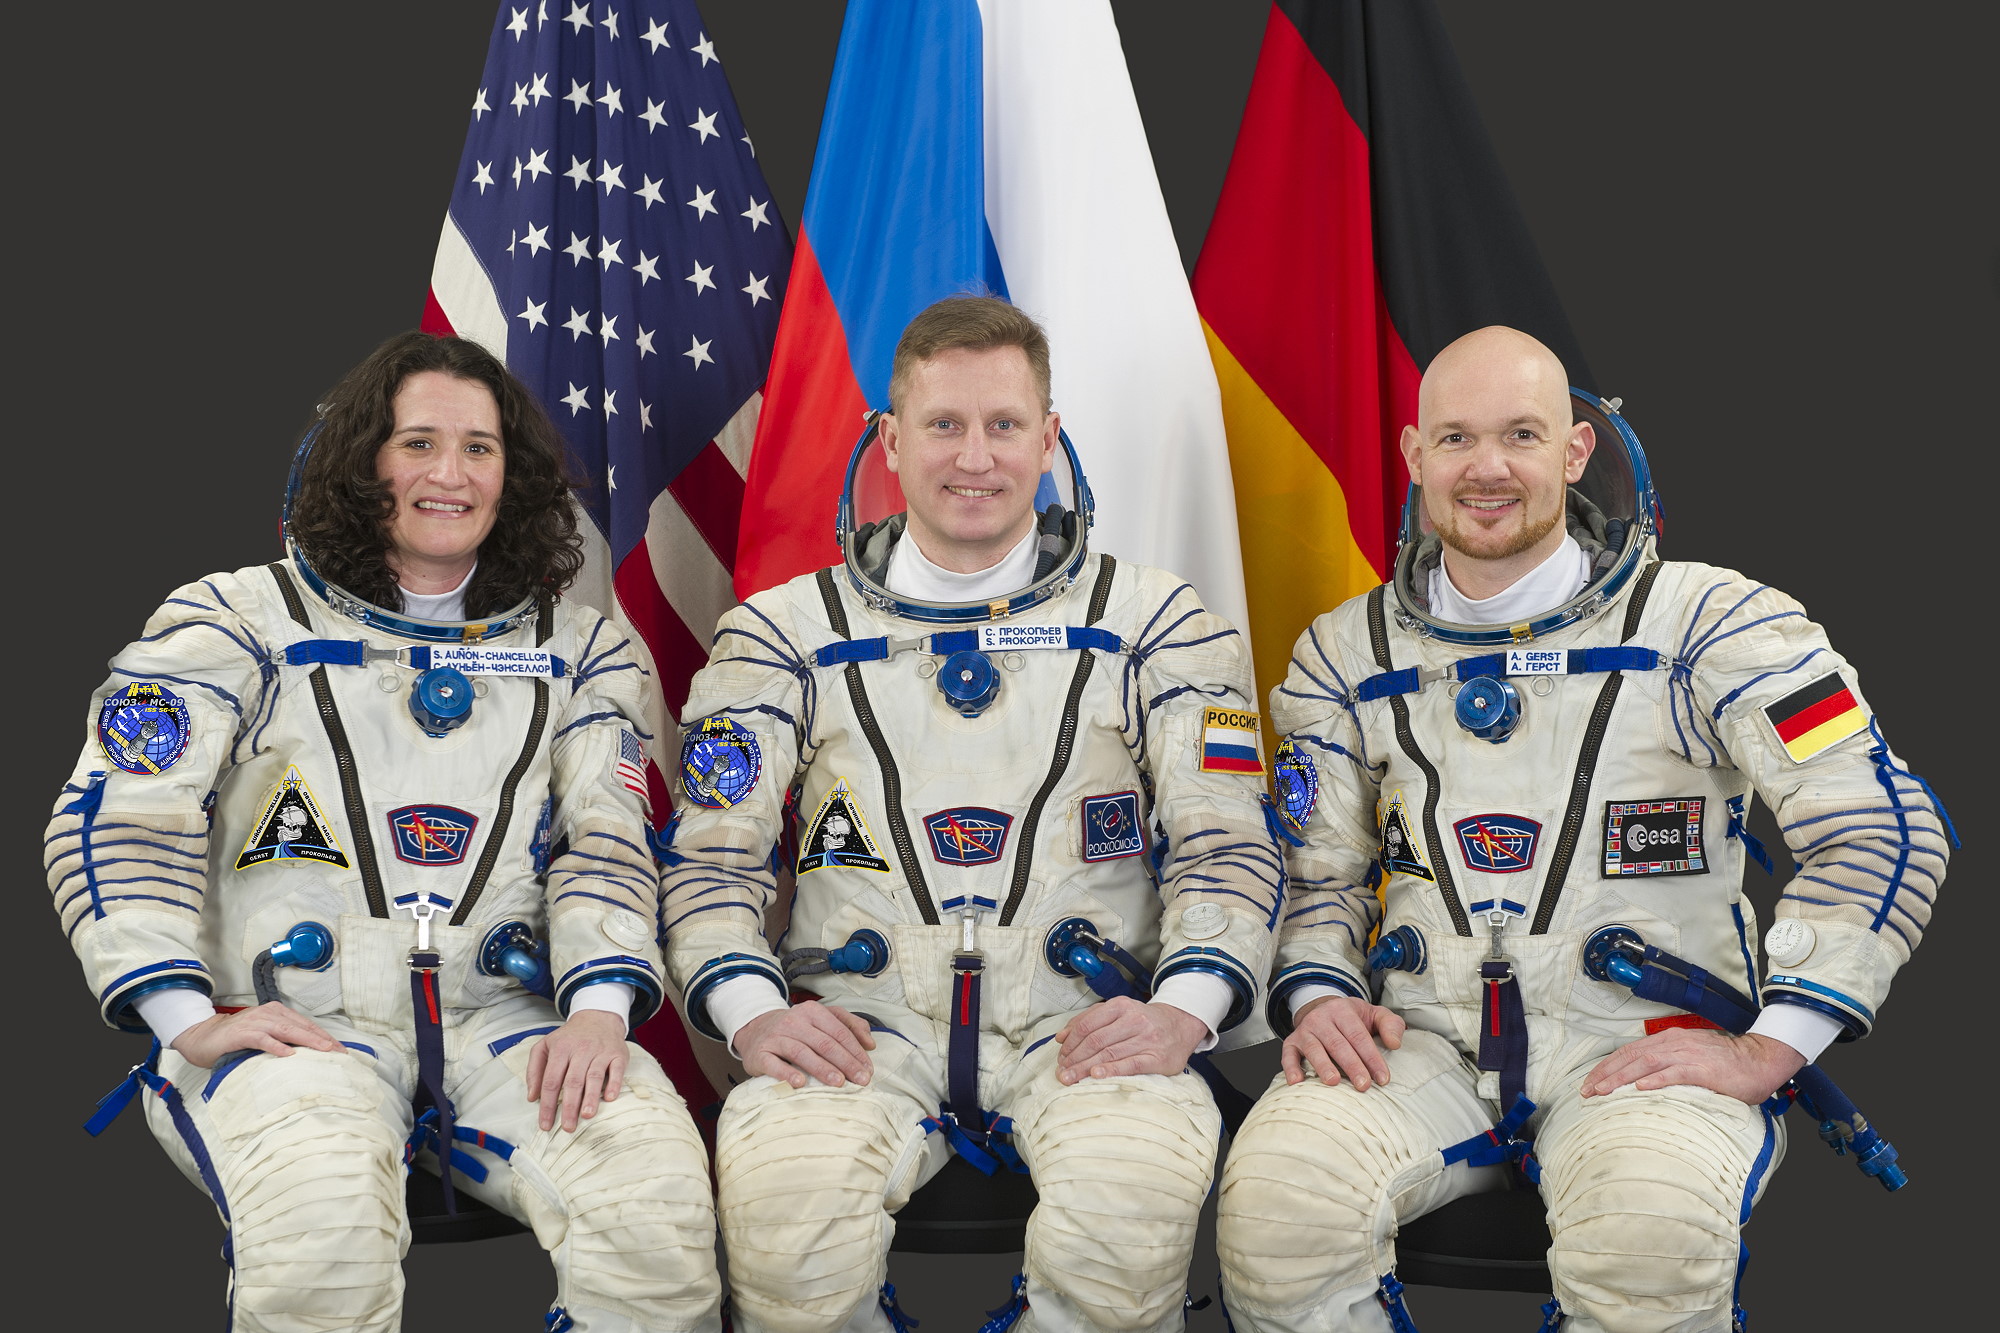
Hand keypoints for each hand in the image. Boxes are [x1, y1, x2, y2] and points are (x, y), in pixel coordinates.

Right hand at [169, 1001, 341, 1068]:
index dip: (324, 1037)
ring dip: (306, 1041)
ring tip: (323, 1050)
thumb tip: (308, 1055)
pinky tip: (289, 1054)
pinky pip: (263, 1039)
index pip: (306, 1025)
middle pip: (301, 1027)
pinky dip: (277, 1046)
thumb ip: (282, 1040)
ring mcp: (256, 1022)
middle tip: (339, 1052)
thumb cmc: (236, 1039)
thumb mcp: (264, 1036)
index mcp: (277, 1013)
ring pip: (286, 1030)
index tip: (341, 1050)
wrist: (203, 1037)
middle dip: (322, 1039)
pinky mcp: (242, 1033)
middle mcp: (269, 1014)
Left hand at [526, 1010, 629, 1131]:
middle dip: (569, 1106)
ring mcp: (600, 1051)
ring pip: (595, 1076)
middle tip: (567, 1127)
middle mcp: (581, 1049)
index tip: (545, 1124)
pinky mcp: (618, 1054)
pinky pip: (617, 1070)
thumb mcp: (545, 1046)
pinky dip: (614, 1084)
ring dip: (591, 1097)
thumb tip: (532, 1097)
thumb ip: (534, 1070)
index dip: (547, 1104)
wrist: (597, 1017)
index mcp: (560, 1049)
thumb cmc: (569, 1038)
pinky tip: (610, 1098)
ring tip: (586, 1116)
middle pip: (573, 1081)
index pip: (551, 1080)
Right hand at [735, 1001, 875, 1088]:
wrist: (755, 1030)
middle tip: (860, 1080)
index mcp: (813, 1011)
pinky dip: (787, 1073)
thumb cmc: (795, 1028)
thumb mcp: (821, 1019)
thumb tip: (870, 1043)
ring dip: (822, 1069)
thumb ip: (848, 1025)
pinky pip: (774, 1064)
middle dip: (846, 1062)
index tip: (868, 1069)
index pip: (839, 1032)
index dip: (856, 1051)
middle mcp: (794, 1021)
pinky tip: (800, 1083)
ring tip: (839, 1083)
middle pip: (824, 1043)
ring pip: (802, 1052)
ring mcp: (776, 1037)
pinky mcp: (760, 1053)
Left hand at [1055, 996, 1207, 1083]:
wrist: (1180, 1025)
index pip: (1088, 1025)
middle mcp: (1134, 1020)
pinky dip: (1112, 1070)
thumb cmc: (1144, 1021)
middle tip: (1062, 1072)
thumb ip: (1090, 1020)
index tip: (1061, 1057)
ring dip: (1086, 1068)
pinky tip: (1097, 1075)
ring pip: (1109, 1054)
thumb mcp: (1119, 1011)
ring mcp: (1147, 1038)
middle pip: (1096, 1041)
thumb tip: (1062, 1037)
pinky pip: (1131, 1064)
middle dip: (1075, 1059)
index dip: (1071, 1043)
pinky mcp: (1157, 1058)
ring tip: (1071, 1078)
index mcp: (1121, 1006)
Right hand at [1282, 995, 1404, 1089]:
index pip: (1359, 1036)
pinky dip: (1291, 1068)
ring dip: (1323, 1066)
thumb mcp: (1375, 1015)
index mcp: (1343, 1010)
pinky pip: (1288, 1054)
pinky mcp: (1291, 1042)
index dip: (1371, 1057)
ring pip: (1313, 1049)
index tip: (1382, 1078)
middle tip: (1363, 1085)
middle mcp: (1321, 1019)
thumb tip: (1395, 1043)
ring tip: (1333, 1082)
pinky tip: (1297, 1082)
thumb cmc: (1354, 1019)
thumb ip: (1391, 1025)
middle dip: (1351, 1066)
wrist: (1325, 1010)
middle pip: (1337, 1044)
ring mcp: (1304, 1030)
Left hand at [1581, 1029, 1806, 1104]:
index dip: (1607, 1067)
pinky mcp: (1703, 1068)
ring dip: (1621, 1077)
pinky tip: (1641, 1088)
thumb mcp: (1690, 1059)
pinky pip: (1675, 1073)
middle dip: (1605, 1074)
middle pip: (1630, 1057)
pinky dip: (1656, 1079)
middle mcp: (1674, 1044)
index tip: (1589, 1082)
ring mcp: (1687, 1055)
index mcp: (1668, 1041)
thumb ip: (1668, 1066)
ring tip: (1603, 1090)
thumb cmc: (1726, 1064)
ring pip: (1646, 1064)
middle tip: (1587, 1091)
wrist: (1760, 1059)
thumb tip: (1643, 1081)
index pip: (1629, 1052)